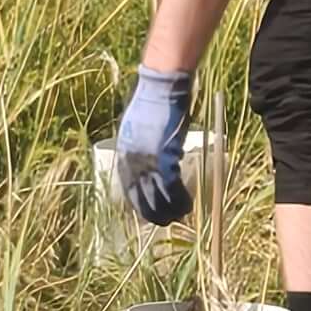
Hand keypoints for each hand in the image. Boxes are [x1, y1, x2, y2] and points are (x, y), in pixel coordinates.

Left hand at [113, 66, 195, 224]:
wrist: (160, 89)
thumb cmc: (151, 103)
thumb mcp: (136, 128)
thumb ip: (138, 147)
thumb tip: (146, 163)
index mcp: (123, 154)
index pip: (128, 187)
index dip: (140, 203)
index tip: (149, 213)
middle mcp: (132, 161)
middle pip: (142, 195)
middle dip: (153, 212)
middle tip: (165, 221)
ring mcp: (148, 160)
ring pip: (159, 195)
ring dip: (170, 209)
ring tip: (180, 215)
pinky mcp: (165, 157)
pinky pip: (173, 187)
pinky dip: (180, 199)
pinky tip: (187, 205)